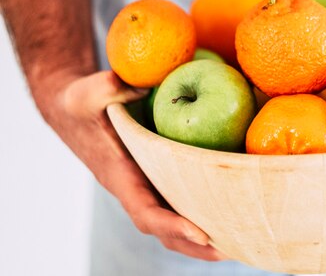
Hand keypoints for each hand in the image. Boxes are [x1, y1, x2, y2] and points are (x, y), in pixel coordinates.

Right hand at [45, 71, 226, 260]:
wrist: (77, 112)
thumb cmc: (83, 103)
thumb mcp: (90, 91)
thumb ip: (110, 87)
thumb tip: (145, 83)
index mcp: (121, 177)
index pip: (145, 210)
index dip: (171, 225)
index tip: (201, 232)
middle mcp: (137, 189)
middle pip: (165, 230)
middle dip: (196, 245)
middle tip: (233, 248)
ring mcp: (149, 187)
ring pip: (175, 222)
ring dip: (204, 239)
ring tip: (241, 242)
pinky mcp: (161, 179)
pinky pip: (182, 202)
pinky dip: (204, 214)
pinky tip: (233, 214)